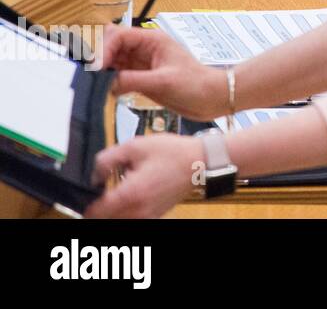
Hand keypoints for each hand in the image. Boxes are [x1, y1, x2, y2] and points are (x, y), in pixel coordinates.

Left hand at [87, 134, 204, 217]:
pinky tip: (133, 194)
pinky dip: (126, 210)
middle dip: (98, 206)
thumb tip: (94, 174)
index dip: (86, 201)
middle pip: (104, 219)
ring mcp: (147, 216)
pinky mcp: (155, 215)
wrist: (200, 162)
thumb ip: (106, 159)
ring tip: (119, 189)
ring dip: (112, 210)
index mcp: (130, 194)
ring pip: (117, 220)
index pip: (93, 212)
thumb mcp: (135, 146)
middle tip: (102, 188)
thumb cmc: (172, 153)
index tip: (89, 190)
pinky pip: (132, 219)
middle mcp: (137, 211)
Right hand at [99, 23, 226, 119]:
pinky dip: (107, 81)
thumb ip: (133, 80)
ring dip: (101, 70)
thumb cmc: (196, 85)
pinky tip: (104, 90)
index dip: (103, 49)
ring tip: (94, 84)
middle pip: (111, 44)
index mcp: (152, 40)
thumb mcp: (163, 82)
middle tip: (91, 76)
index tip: (96, 68)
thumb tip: (105, 83)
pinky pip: (117, 75)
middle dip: (98, 56)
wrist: (211, 98)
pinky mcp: (140, 77)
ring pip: (111, 60)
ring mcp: (141, 63)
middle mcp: (144, 48)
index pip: (118, 35)